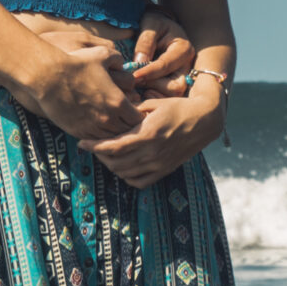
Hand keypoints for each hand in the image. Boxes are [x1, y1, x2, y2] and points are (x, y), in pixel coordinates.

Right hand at [24, 41, 145, 143]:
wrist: (49, 76)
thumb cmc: (76, 63)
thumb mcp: (102, 54)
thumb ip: (118, 59)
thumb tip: (122, 64)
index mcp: (118, 102)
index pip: (139, 119)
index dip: (139, 114)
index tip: (135, 109)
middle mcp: (107, 120)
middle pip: (127, 132)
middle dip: (129, 126)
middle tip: (126, 119)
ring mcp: (92, 128)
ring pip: (111, 139)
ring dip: (114, 132)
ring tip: (112, 124)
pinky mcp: (77, 132)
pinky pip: (94, 140)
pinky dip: (99, 135)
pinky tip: (97, 126)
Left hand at [81, 84, 223, 187]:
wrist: (204, 120)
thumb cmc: (177, 107)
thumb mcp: (153, 103)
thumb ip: (131, 111)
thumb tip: (109, 112)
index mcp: (147, 134)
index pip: (113, 146)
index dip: (94, 147)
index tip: (82, 143)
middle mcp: (152, 152)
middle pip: (115, 162)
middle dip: (99, 156)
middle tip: (92, 147)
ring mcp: (159, 164)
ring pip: (124, 173)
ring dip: (111, 166)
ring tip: (105, 155)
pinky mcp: (165, 170)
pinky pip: (139, 182)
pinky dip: (126, 177)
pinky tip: (122, 166)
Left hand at [129, 2, 193, 94]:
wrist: (159, 27)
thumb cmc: (154, 23)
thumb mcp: (150, 25)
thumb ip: (145, 42)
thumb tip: (139, 62)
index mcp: (183, 49)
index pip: (166, 66)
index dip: (149, 72)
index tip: (134, 75)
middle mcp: (186, 66)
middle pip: (176, 87)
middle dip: (154, 85)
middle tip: (136, 79)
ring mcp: (182, 77)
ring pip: (172, 95)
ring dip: (153, 92)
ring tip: (137, 84)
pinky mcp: (174, 83)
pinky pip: (166, 97)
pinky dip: (154, 96)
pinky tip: (141, 90)